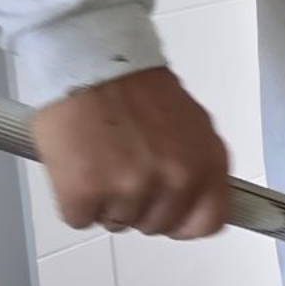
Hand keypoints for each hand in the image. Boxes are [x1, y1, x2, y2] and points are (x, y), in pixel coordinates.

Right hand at [30, 68, 232, 239]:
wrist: (88, 60)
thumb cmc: (133, 86)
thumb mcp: (190, 123)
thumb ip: (197, 163)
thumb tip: (196, 195)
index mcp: (206, 161)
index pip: (210, 222)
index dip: (186, 223)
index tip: (171, 216)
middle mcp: (175, 179)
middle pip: (158, 225)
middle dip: (139, 204)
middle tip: (124, 167)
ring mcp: (130, 189)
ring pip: (118, 223)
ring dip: (106, 200)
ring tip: (101, 158)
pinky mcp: (85, 194)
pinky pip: (80, 219)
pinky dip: (74, 199)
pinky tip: (77, 164)